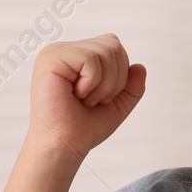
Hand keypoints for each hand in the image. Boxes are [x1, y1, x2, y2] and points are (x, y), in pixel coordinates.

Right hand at [25, 34, 145, 160]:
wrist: (63, 147)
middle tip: (94, 100)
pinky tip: (77, 95)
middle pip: (113, 44)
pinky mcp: (51, 60)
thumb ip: (132, 86)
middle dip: (116, 79)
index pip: (113, 45)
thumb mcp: (117, 104)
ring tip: (86, 99)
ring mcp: (55, 53)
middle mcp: (63, 50)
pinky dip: (93, 83)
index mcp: (75, 56)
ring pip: (106, 51)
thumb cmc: (82, 128)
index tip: (101, 98)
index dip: (119, 73)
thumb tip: (140, 66)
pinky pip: (91, 59)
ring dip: (105, 84)